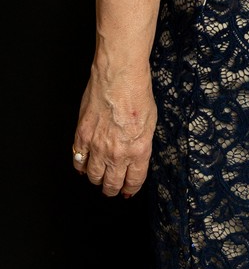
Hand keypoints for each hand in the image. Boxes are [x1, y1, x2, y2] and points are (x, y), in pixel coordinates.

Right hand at [72, 72, 156, 197]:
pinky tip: (85, 165)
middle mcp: (117, 154)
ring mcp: (97, 147)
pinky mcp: (82, 137)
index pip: (134, 181)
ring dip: (97, 179)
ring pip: (94, 176)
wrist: (119, 77)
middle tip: (113, 189)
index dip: (130, 189)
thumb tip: (136, 157)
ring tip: (100, 178)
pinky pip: (78, 161)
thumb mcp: (151, 123)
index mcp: (138, 150)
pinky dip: (81, 166)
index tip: (128, 191)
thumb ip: (142, 144)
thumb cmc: (137, 94)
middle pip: (112, 184)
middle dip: (113, 189)